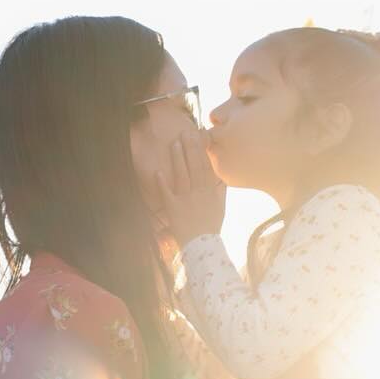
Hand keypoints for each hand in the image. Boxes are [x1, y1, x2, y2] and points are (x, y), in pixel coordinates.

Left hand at [154, 130, 226, 247]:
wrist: (202, 246)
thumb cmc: (211, 226)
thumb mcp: (220, 207)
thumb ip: (220, 190)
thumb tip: (222, 176)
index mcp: (210, 192)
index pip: (206, 166)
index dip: (203, 150)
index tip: (200, 136)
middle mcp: (199, 193)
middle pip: (195, 167)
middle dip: (190, 148)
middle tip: (186, 132)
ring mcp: (186, 200)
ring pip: (182, 175)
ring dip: (178, 159)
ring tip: (175, 143)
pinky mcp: (174, 208)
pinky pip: (167, 193)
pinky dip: (162, 183)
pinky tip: (158, 171)